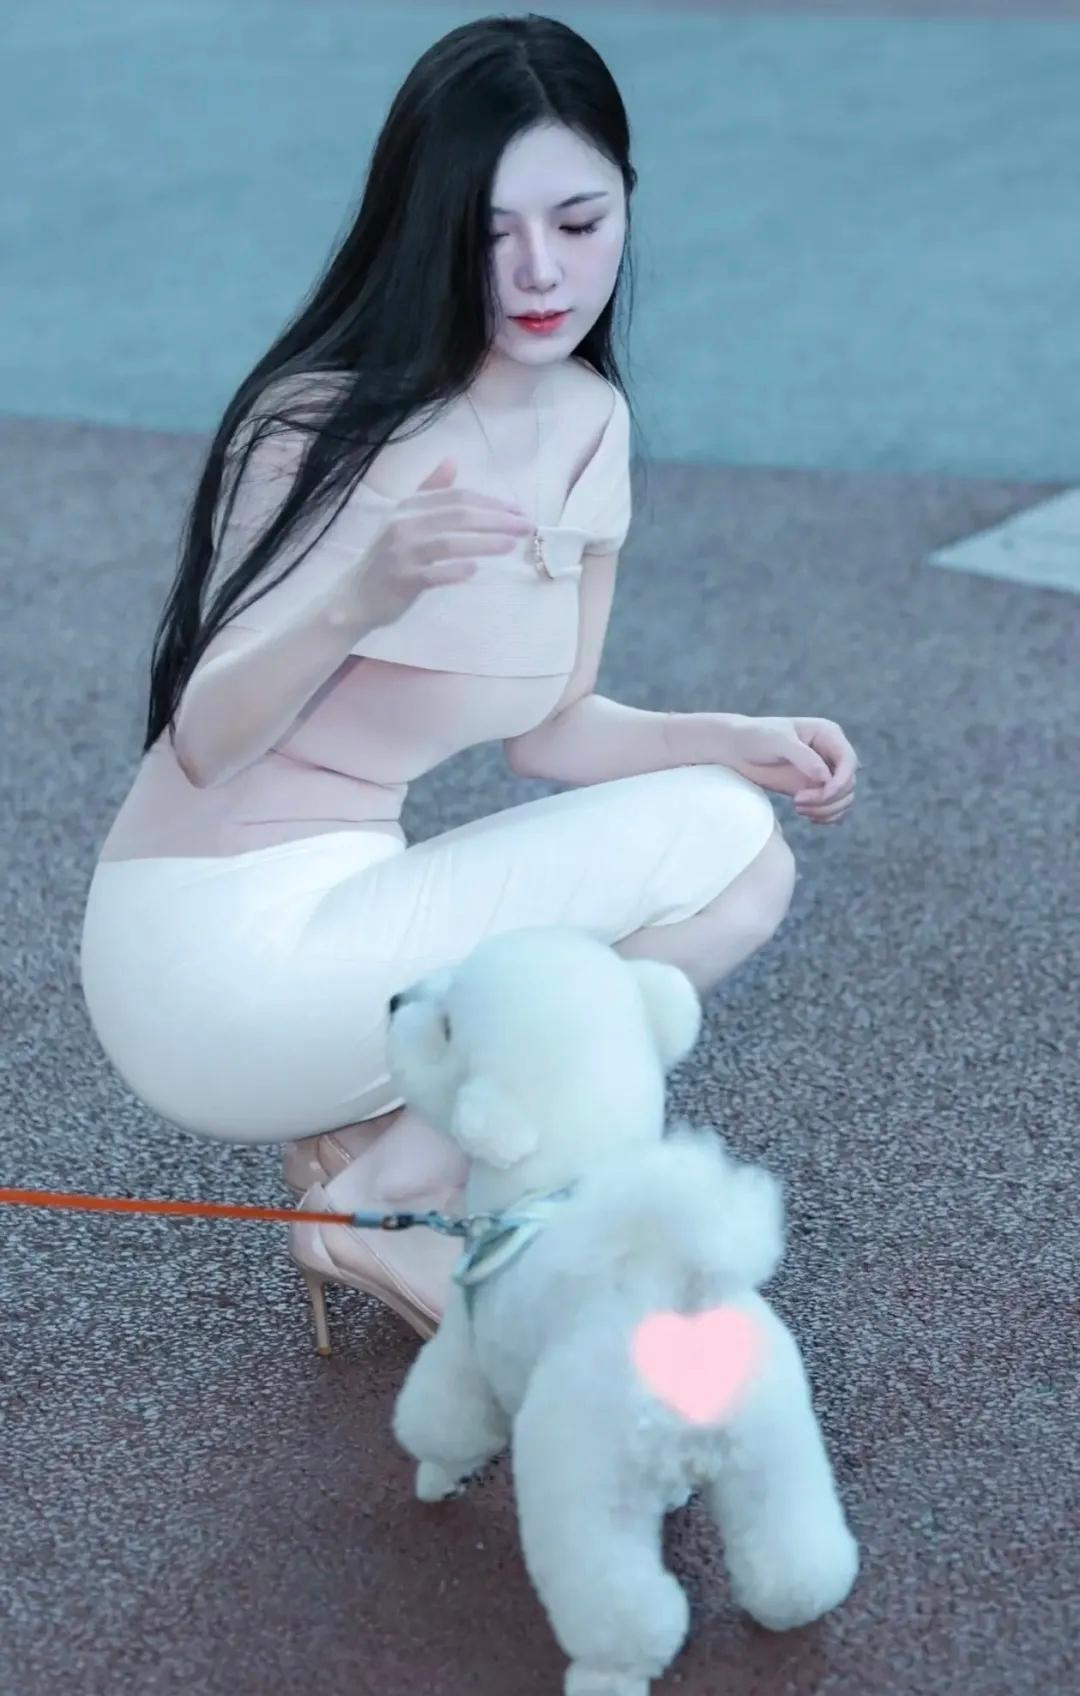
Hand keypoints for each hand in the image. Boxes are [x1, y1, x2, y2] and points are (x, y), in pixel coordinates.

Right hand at [351, 457, 532, 630]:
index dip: (491, 502)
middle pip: (458, 516)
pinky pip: (434, 573)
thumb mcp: (406, 518)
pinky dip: (456, 571)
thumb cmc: (388, 559)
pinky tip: (475, 571)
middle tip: (525, 526)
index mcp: (409, 506)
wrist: (355, 598)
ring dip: (484, 542)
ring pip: (450, 542)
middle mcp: (404, 524)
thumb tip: (453, 460)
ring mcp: (402, 552)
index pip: (457, 497)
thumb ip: (430, 491)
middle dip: (497, 519)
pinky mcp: (402, 579)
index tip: (518, 510)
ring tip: (511, 545)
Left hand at [722, 715, 858, 825]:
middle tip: (797, 802)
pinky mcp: (814, 789)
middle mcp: (831, 753)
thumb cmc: (755, 737)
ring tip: (798, 808)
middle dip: (828, 798)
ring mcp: (824, 773)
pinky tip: (806, 815)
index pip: (848, 761)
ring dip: (827, 810)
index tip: (821, 794)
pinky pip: (833, 809)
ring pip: (844, 799)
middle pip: (848, 784)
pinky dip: (826, 817)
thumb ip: (804, 757)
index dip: (841, 781)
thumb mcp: (778, 741)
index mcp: (828, 734)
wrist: (736, 749)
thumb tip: (825, 777)